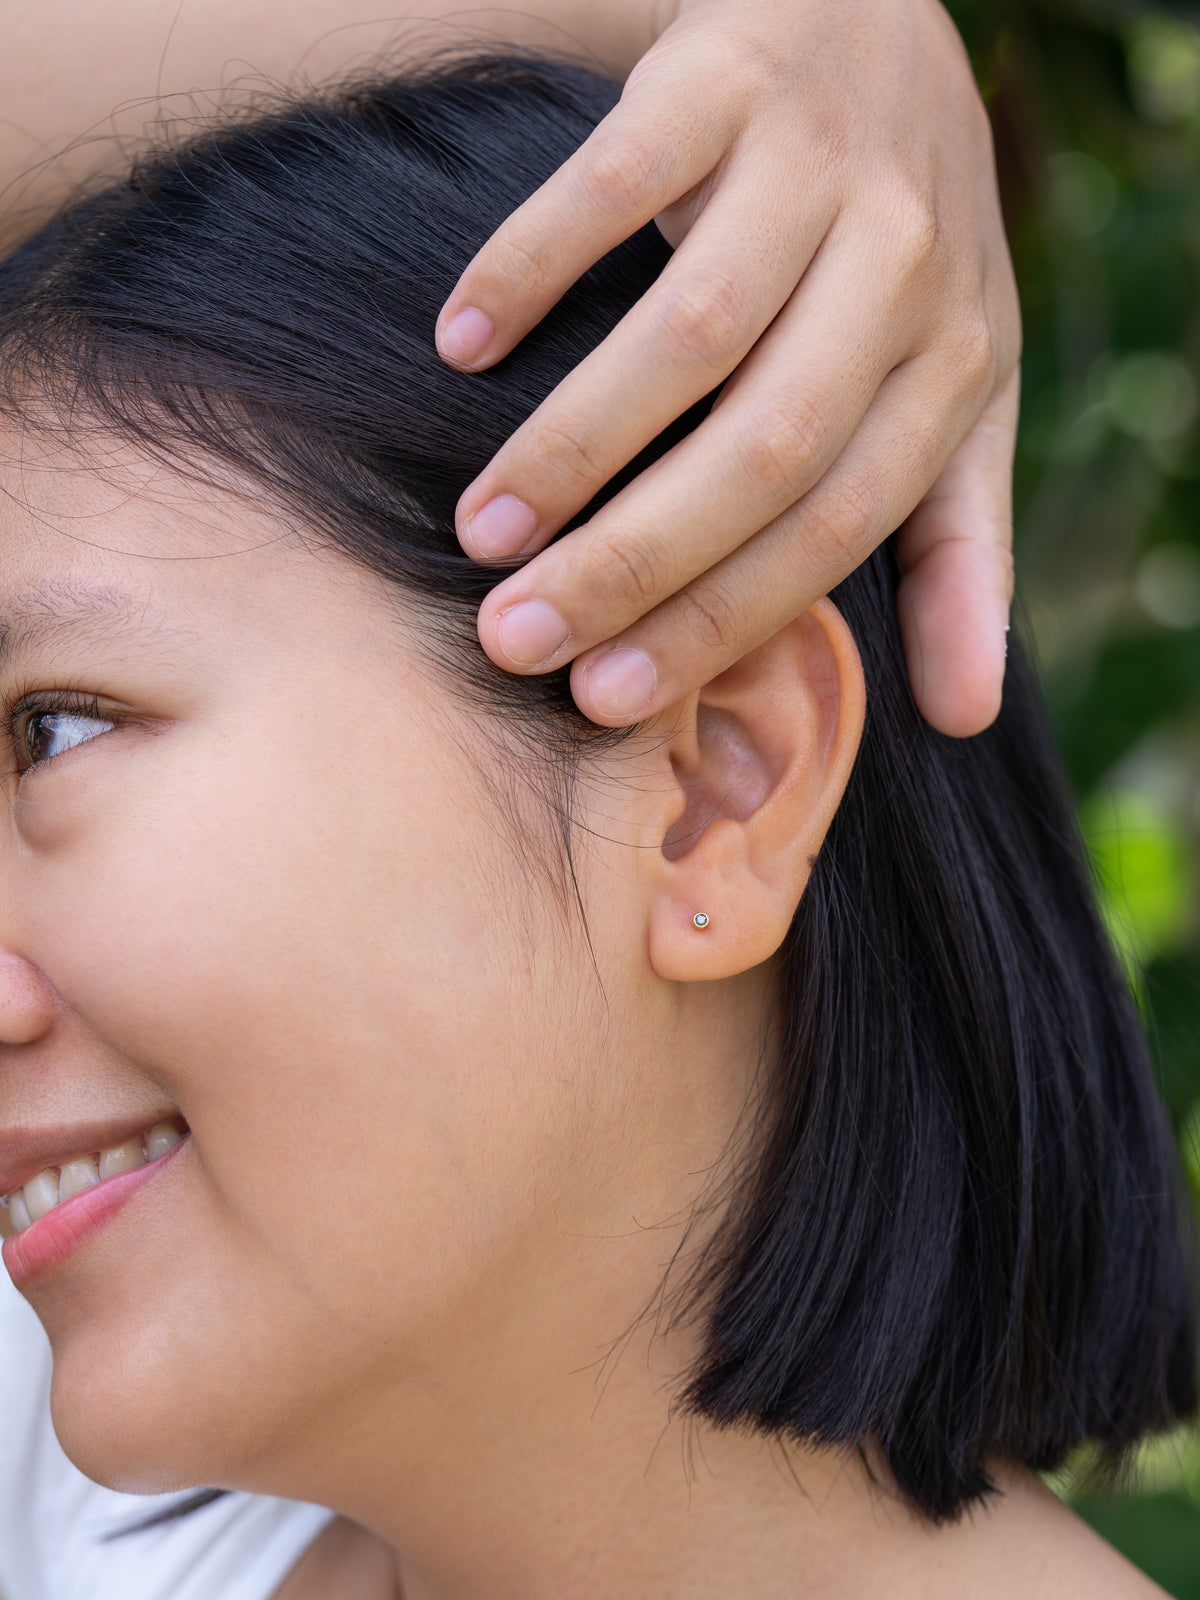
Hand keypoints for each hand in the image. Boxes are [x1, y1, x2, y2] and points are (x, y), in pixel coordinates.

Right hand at [436, 0, 1020, 736]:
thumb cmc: (900, 259)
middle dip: (633, 562)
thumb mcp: (958, 395)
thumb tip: (965, 718)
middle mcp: (904, 265)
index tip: (603, 696)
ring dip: (573, 443)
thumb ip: (960, 551)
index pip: (832, 525)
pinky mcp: (731, 68)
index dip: (716, 620)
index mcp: (953, 367)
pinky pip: (621, 177)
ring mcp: (819, 159)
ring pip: (693, 331)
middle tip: (514, 639)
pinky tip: (459, 346)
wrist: (876, 21)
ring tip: (479, 532)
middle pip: (765, 448)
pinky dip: (533, 262)